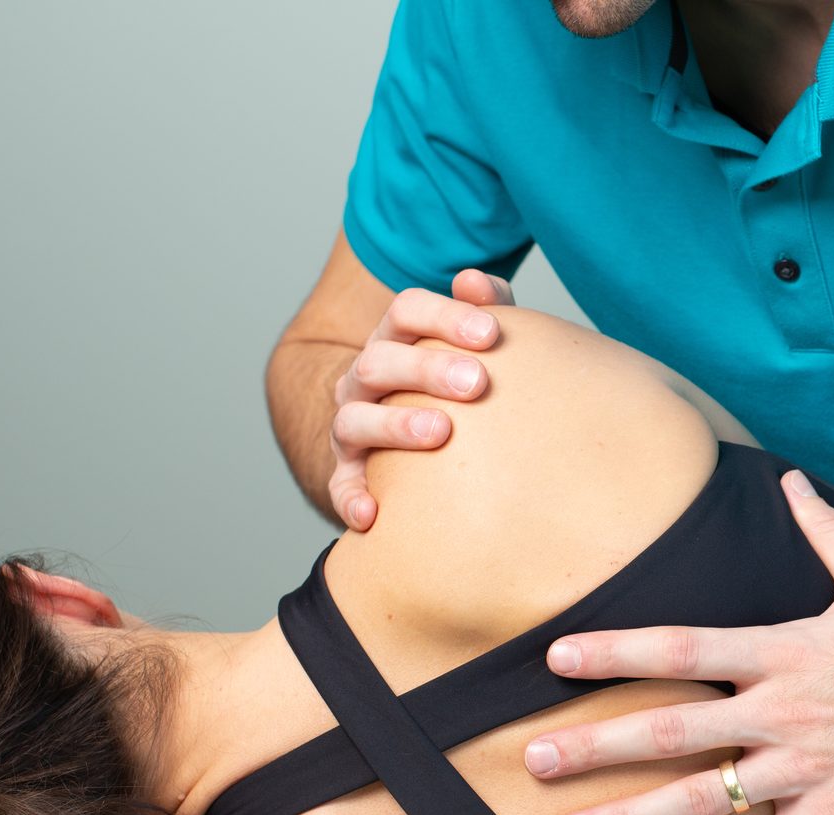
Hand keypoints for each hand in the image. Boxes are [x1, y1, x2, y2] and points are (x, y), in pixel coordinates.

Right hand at [328, 268, 514, 529]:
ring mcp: (353, 424)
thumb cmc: (459, 381)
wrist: (417, 436)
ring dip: (396, 425)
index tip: (491, 334)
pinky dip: (351, 500)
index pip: (407, 311)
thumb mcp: (475, 342)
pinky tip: (374, 515)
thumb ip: (485, 308)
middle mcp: (366, 377)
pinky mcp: (350, 471)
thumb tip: (476, 280)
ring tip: (441, 432)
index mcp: (397, 338)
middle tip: (477, 382)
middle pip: (381, 361)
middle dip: (428, 369)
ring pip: (355, 418)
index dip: (446, 317)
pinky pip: (342, 487)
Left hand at [523, 471, 833, 814]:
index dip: (616, 651)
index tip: (556, 659)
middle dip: (596, 745)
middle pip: (673, 728)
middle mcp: (784, 710)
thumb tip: (793, 481)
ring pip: (705, 798)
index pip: (682, 646)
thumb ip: (824, 531)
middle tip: (533, 761)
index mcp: (785, 651)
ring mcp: (808, 768)